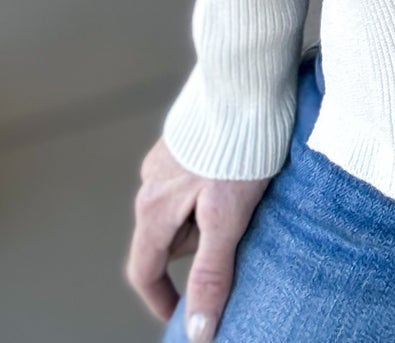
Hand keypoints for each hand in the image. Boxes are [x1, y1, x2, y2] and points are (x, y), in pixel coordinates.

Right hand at [126, 136, 270, 339]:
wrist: (246, 78)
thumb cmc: (239, 146)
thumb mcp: (228, 218)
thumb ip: (212, 273)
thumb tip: (198, 331)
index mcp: (154, 206)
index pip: (145, 268)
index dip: (161, 298)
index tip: (178, 316)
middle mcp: (152, 181)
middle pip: (168, 238)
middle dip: (200, 247)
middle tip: (240, 235)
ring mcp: (169, 156)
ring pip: (184, 206)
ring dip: (210, 214)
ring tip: (250, 197)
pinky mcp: (189, 138)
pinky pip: (195, 179)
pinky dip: (216, 188)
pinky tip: (246, 173)